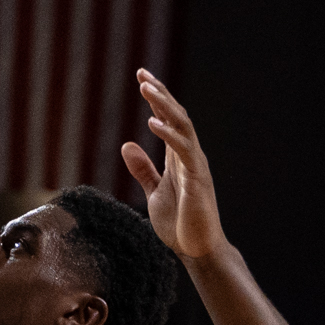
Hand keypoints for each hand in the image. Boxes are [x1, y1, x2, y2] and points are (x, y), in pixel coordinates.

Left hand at [121, 69, 227, 259]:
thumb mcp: (154, 192)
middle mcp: (189, 156)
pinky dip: (169, 134)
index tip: (142, 77)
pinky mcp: (198, 179)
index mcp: (179, 158)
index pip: (169, 120)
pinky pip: (183, 151)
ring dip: (165, 106)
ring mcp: (195, 166)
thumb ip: (143, 169)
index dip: (157, 98)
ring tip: (147, 88)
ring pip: (182, 127)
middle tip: (142, 73)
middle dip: (160, 93)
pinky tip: (152, 122)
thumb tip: (126, 145)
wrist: (197, 252)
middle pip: (177, 116)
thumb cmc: (179, 224)